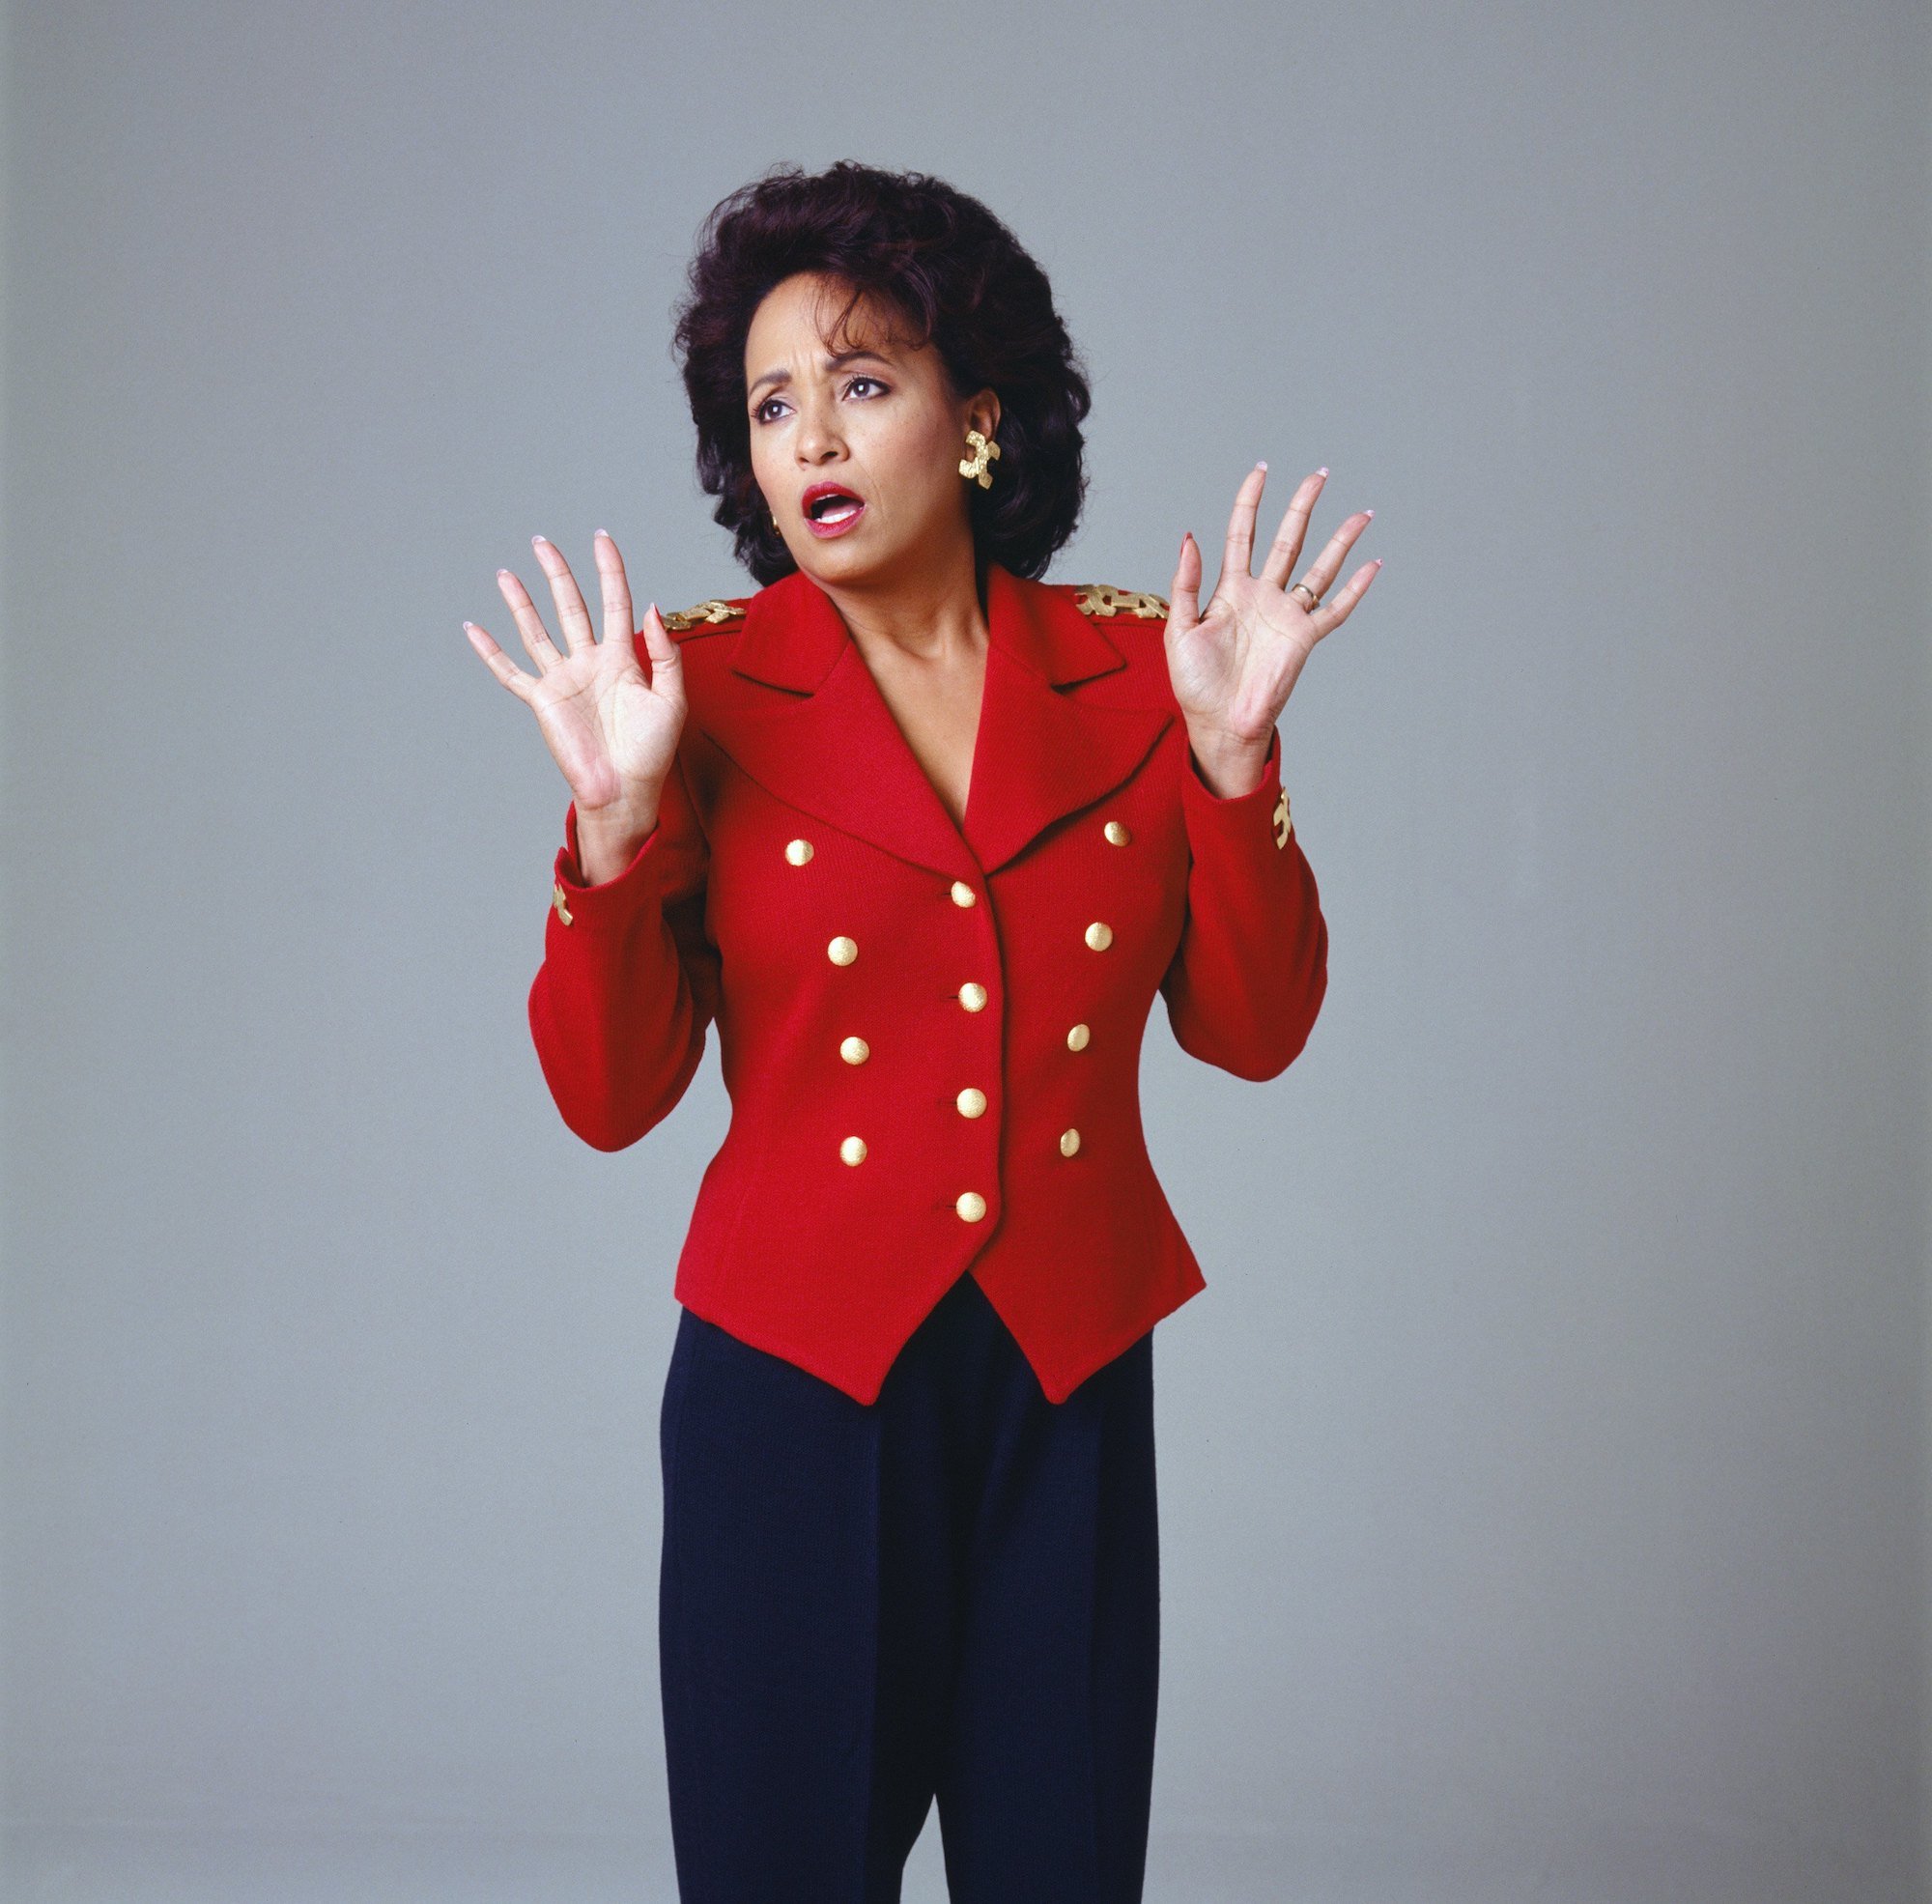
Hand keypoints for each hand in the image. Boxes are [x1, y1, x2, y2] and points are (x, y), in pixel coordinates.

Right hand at [463, 531, 684, 824]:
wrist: (624, 790)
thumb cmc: (651, 751)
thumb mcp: (671, 699)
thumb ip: (665, 653)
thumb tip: (651, 606)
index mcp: (622, 659)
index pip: (614, 602)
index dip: (609, 569)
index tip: (602, 538)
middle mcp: (589, 663)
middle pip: (571, 606)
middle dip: (557, 573)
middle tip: (542, 542)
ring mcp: (563, 680)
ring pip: (537, 630)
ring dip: (521, 602)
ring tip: (507, 573)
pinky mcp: (542, 701)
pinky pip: (510, 672)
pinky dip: (490, 651)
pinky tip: (473, 629)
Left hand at [1165, 464, 1378, 787]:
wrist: (1219, 723)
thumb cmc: (1195, 684)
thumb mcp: (1179, 630)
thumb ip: (1186, 584)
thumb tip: (1190, 538)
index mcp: (1230, 591)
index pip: (1244, 534)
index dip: (1251, 501)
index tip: (1261, 471)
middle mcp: (1262, 596)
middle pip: (1288, 539)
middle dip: (1303, 506)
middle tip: (1320, 475)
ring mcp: (1286, 615)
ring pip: (1319, 568)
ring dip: (1341, 540)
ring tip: (1362, 513)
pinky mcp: (1304, 639)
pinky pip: (1335, 609)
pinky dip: (1356, 589)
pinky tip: (1373, 565)